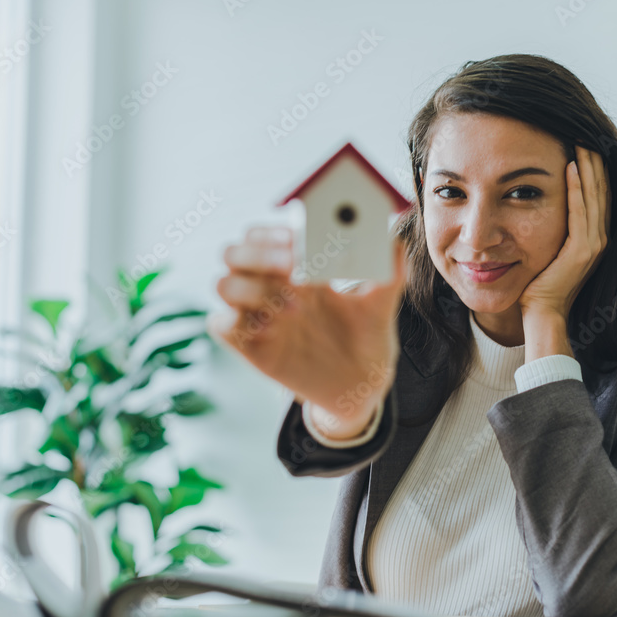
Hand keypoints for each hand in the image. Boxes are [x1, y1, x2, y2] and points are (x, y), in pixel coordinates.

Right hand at [207, 226, 407, 431]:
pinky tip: (274, 329)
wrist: (363, 384)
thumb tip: (394, 242)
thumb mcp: (381, 303)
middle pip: (233, 253)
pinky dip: (238, 321)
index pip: (264, 235)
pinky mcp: (253, 348)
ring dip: (253, 288)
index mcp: (299, 268)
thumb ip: (388, 272)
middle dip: (256, 254)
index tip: (298, 238)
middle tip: (291, 265)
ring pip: (223, 285)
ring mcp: (260, 317)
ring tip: (295, 306)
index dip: (272, 232)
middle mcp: (272, 287)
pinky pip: (222, 326)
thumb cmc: (366, 337)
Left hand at [518, 145, 610, 320]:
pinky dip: (576, 188)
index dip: (594, 168)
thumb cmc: (539, 283)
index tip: (584, 142)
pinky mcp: (582, 251)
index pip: (597, 194)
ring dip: (587, 166)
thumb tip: (540, 204)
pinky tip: (570, 167)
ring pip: (594, 195)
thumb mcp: (550, 248)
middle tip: (583, 132)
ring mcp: (594, 244)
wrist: (542, 312)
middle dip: (593, 159)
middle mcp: (599, 238)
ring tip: (580, 141)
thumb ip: (554, 227)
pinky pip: (580, 212)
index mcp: (594, 237)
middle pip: (600, 189)